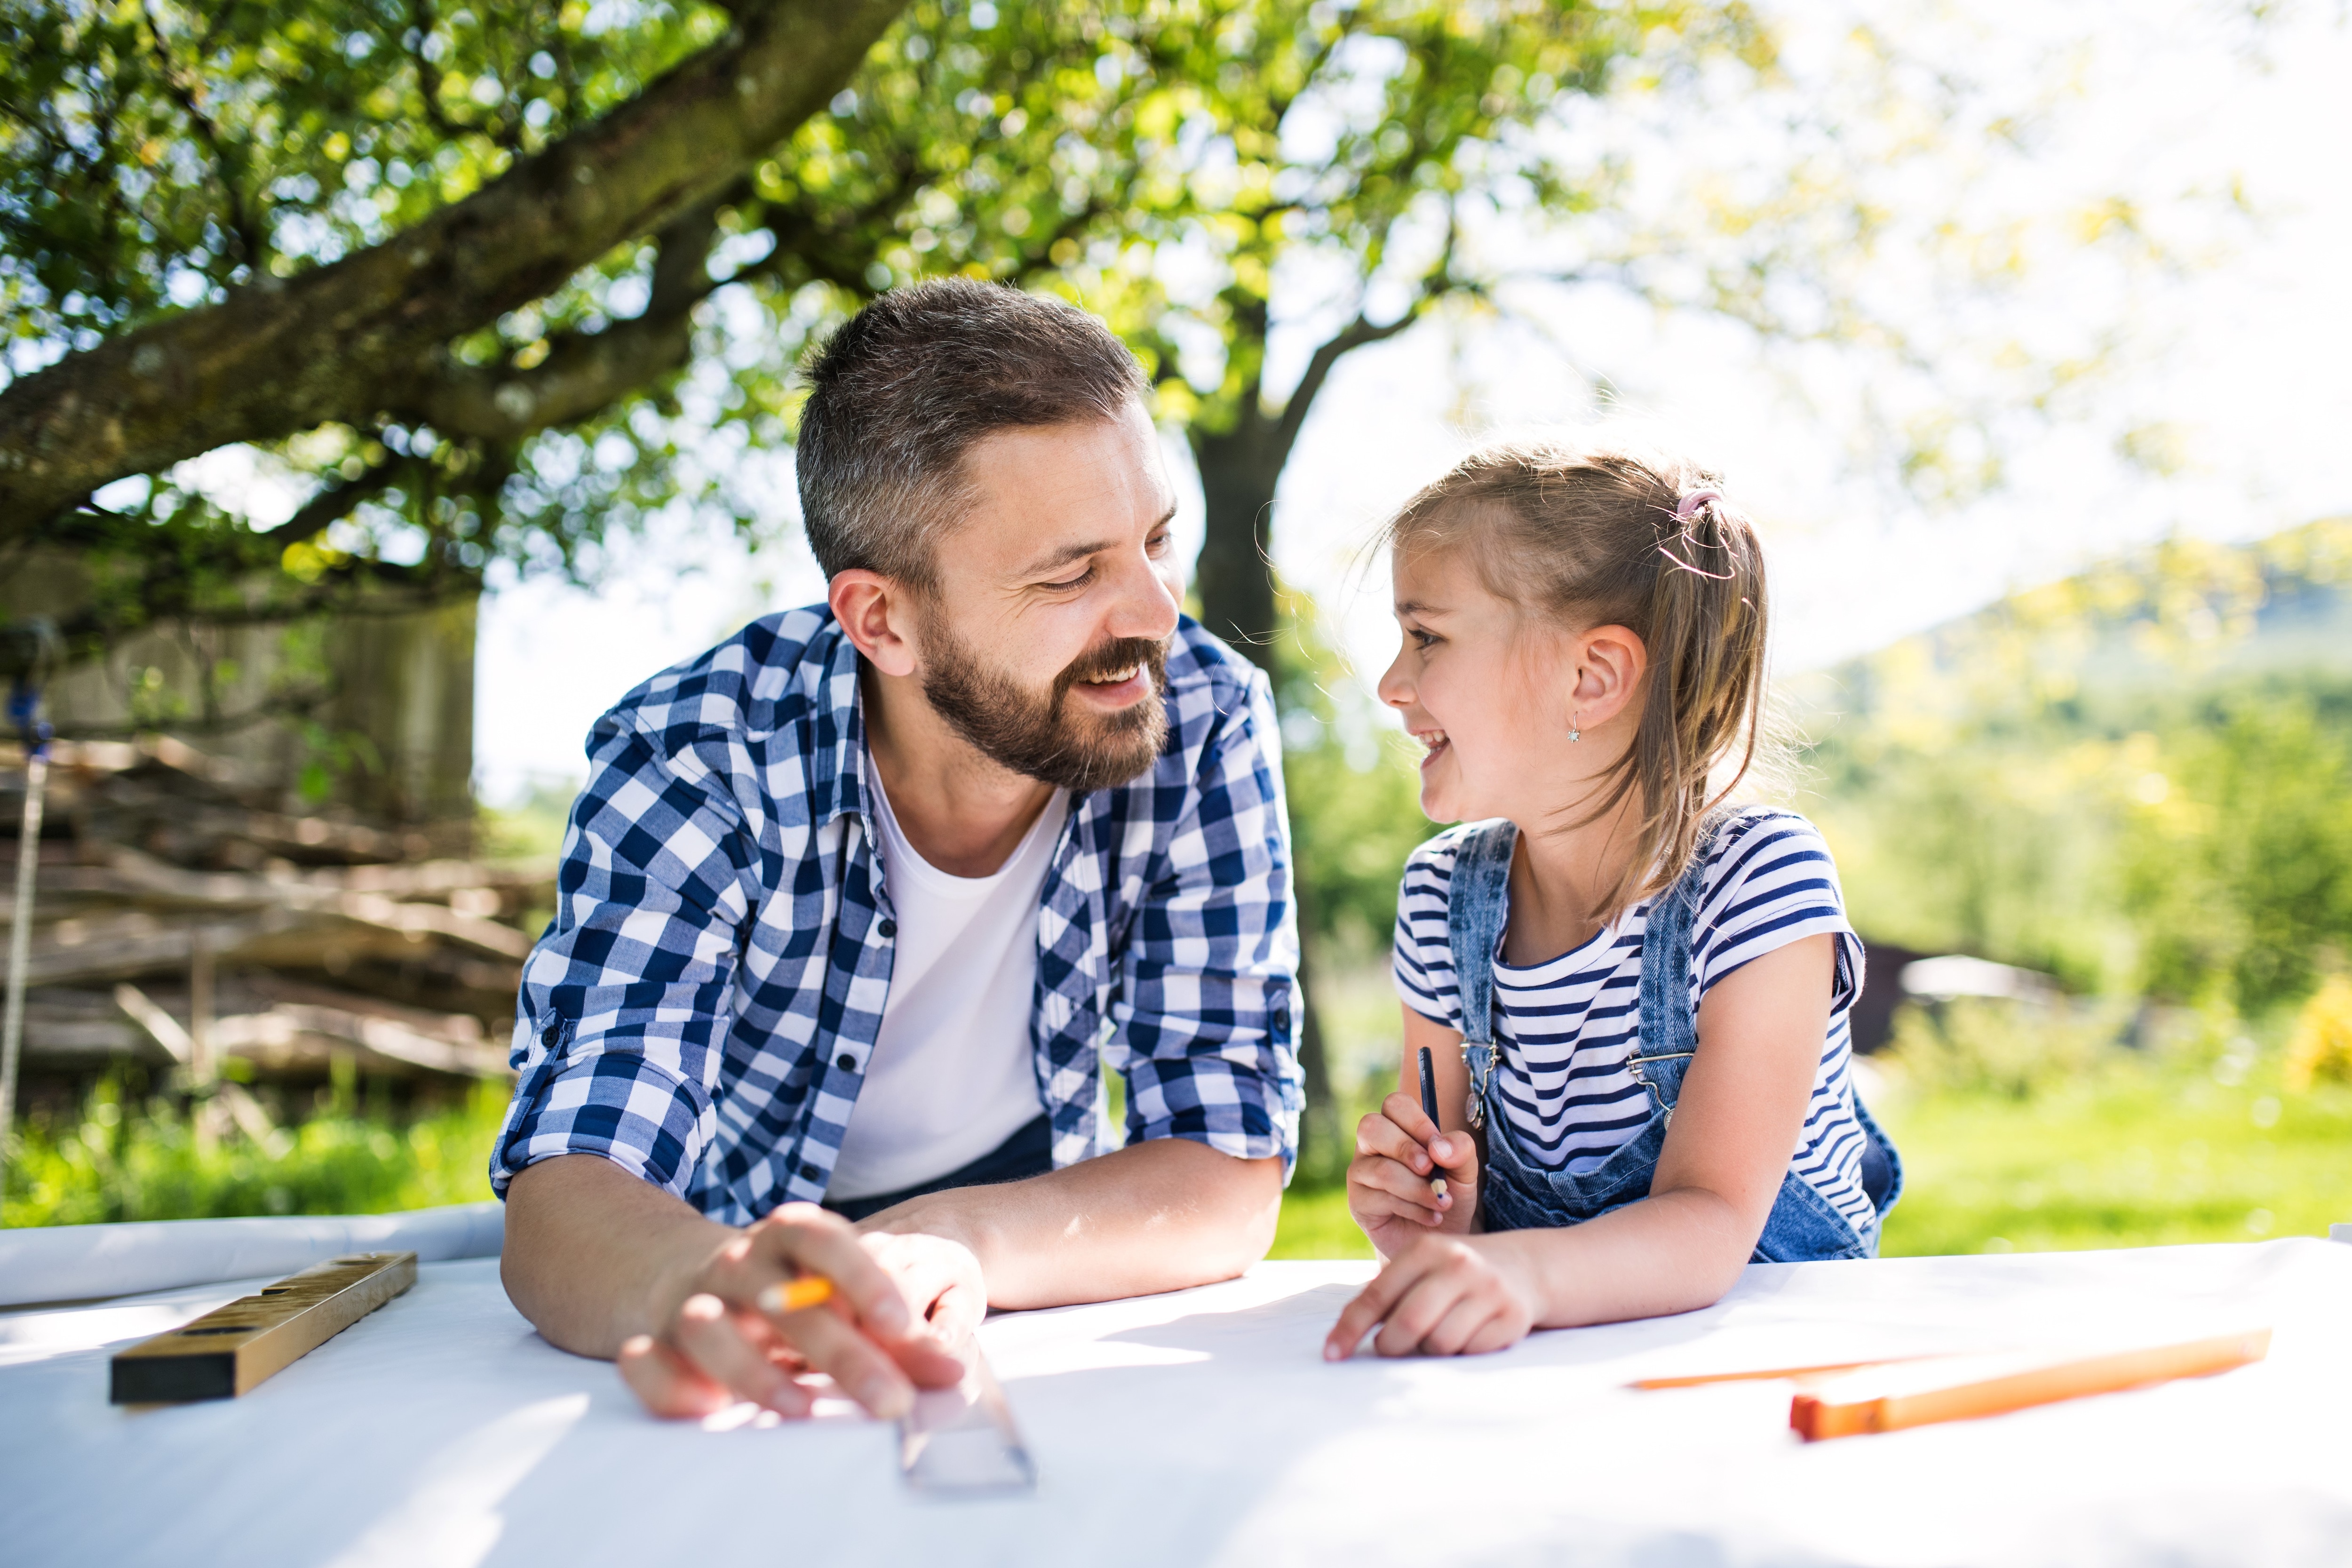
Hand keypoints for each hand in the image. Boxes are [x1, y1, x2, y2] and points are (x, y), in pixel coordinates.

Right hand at [616, 1202, 968, 1419]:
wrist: (682, 1272)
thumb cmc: (784, 1291)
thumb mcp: (839, 1298)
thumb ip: (896, 1335)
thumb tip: (951, 1373)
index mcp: (787, 1239)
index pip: (825, 1241)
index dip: (863, 1277)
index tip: (903, 1323)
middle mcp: (738, 1264)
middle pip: (787, 1302)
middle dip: (841, 1352)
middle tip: (891, 1401)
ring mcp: (693, 1301)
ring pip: (712, 1327)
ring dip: (755, 1369)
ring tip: (799, 1407)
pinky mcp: (654, 1341)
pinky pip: (647, 1361)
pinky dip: (667, 1383)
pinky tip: (705, 1407)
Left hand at [1322, 1231, 1538, 1359]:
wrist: (1525, 1267)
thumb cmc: (1456, 1272)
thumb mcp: (1421, 1266)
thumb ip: (1386, 1293)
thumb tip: (1343, 1336)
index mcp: (1427, 1248)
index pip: (1377, 1295)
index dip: (1351, 1328)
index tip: (1331, 1355)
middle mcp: (1459, 1264)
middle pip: (1408, 1324)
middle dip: (1390, 1347)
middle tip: (1389, 1349)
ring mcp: (1489, 1290)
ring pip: (1439, 1344)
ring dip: (1428, 1351)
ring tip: (1435, 1335)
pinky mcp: (1513, 1317)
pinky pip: (1470, 1353)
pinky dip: (1461, 1353)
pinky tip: (1467, 1334)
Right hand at [1346, 1091, 1479, 1259]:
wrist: (1441, 1239)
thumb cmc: (1448, 1196)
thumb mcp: (1465, 1173)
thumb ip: (1460, 1151)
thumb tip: (1438, 1148)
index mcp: (1397, 1127)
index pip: (1395, 1105)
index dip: (1417, 1122)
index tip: (1438, 1147)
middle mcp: (1372, 1146)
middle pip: (1371, 1127)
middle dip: (1405, 1148)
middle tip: (1431, 1169)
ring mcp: (1361, 1173)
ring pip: (1380, 1169)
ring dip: (1417, 1187)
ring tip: (1441, 1202)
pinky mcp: (1358, 1203)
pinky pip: (1380, 1198)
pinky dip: (1413, 1209)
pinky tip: (1432, 1217)